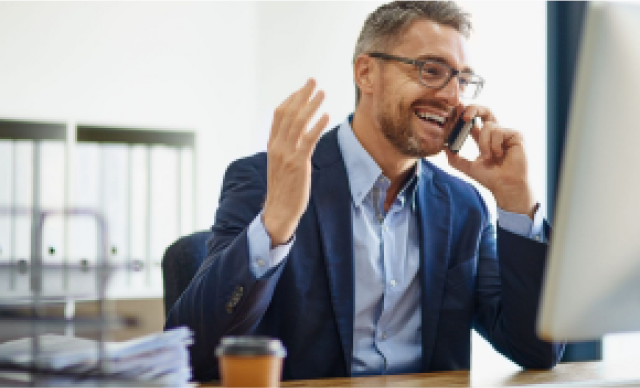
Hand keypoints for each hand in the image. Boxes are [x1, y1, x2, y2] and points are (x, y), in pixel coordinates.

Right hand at [262, 79, 328, 245]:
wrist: (279, 210)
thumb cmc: (283, 189)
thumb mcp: (280, 164)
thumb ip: (286, 148)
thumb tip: (297, 135)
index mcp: (272, 145)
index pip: (279, 115)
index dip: (291, 99)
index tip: (302, 89)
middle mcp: (277, 146)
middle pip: (289, 113)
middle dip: (302, 95)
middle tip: (313, 81)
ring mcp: (287, 154)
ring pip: (298, 123)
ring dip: (311, 105)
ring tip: (322, 93)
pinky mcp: (298, 163)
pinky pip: (308, 140)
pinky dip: (317, 125)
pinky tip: (326, 115)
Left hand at [445, 105, 536, 217]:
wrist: (505, 186)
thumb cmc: (491, 178)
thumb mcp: (468, 167)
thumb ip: (455, 158)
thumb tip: (443, 148)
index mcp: (484, 138)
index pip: (474, 120)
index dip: (465, 114)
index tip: (455, 111)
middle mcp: (496, 133)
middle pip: (485, 110)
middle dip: (474, 108)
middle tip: (464, 116)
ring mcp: (506, 133)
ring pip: (488, 126)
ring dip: (484, 144)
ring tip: (489, 157)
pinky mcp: (516, 135)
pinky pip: (498, 131)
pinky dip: (494, 145)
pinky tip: (500, 155)